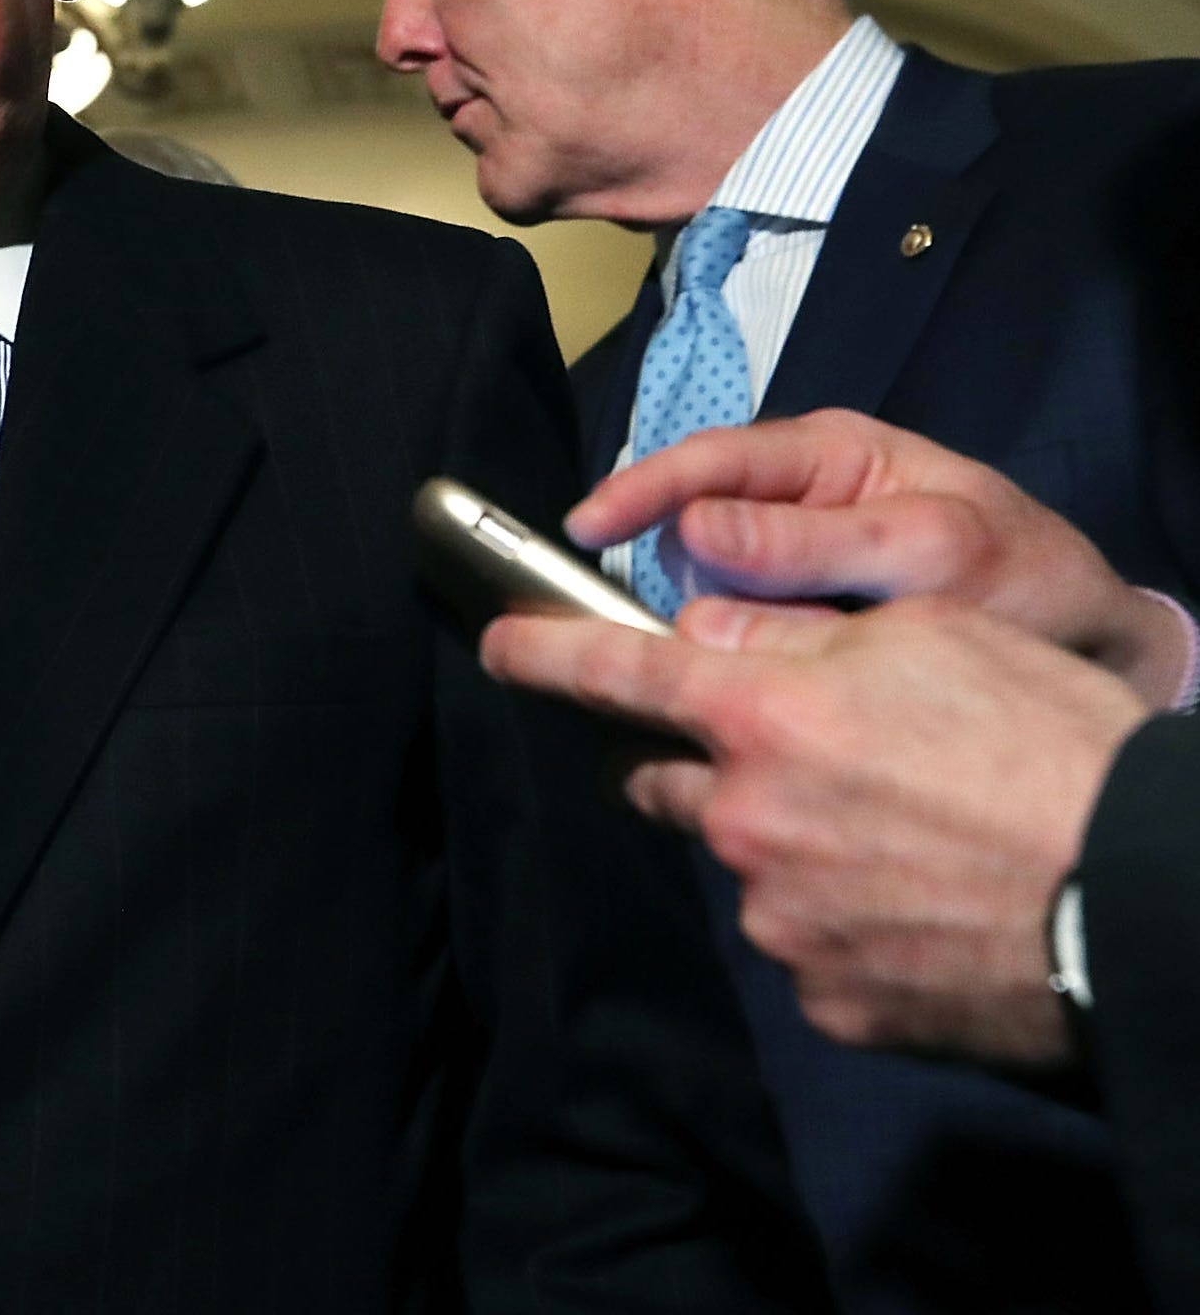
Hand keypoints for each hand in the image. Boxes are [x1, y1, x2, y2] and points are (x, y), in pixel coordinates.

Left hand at [481, 595, 1144, 1064]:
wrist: (1140, 895)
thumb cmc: (1048, 742)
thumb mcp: (927, 633)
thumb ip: (791, 637)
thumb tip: (701, 643)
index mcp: (760, 716)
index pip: (608, 673)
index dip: (538, 652)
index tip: (496, 642)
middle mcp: (745, 818)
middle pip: (666, 781)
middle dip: (698, 761)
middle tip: (789, 754)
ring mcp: (780, 918)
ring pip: (746, 863)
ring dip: (788, 841)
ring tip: (898, 835)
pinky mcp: (827, 999)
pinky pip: (805, 946)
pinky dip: (840, 921)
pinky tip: (916, 903)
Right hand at [569, 410, 1195, 710]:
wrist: (1091, 645)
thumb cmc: (1026, 580)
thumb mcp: (931, 554)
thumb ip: (815, 543)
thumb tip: (693, 533)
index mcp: (828, 453)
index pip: (708, 458)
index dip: (638, 492)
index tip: (584, 531)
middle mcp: (797, 495)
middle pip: (691, 522)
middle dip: (667, 573)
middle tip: (643, 626)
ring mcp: (796, 556)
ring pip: (708, 586)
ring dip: (710, 626)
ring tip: (730, 664)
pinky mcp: (800, 614)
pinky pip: (741, 628)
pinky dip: (739, 655)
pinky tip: (759, 682)